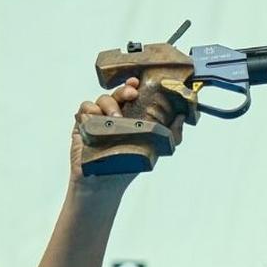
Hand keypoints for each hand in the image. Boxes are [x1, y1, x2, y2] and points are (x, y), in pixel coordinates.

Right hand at [70, 78, 185, 191]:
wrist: (107, 182)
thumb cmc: (129, 164)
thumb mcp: (155, 148)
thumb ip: (172, 134)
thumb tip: (182, 116)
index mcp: (131, 115)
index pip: (132, 95)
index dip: (133, 86)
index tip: (138, 83)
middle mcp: (115, 114)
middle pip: (117, 94)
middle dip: (124, 90)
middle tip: (132, 95)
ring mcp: (98, 118)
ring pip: (101, 100)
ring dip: (109, 105)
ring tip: (116, 119)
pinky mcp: (83, 124)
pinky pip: (84, 109)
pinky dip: (90, 111)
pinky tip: (95, 118)